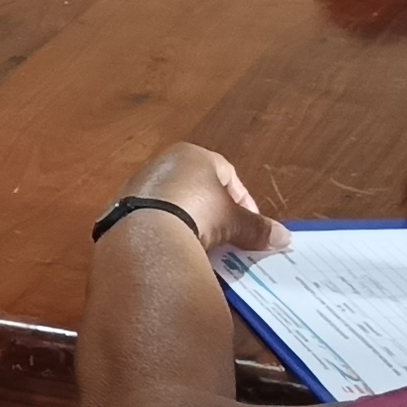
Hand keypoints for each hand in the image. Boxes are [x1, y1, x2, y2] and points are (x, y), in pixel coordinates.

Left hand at [115, 143, 288, 260]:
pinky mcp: (122, 209)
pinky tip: (176, 252)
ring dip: (192, 225)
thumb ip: (257, 228)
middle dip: (217, 216)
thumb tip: (284, 238)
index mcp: (192, 154)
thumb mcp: (233, 220)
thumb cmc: (197, 211)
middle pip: (199, 190)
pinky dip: (168, 235)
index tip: (250, 228)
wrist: (145, 232)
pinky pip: (153, 221)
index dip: (243, 202)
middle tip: (229, 241)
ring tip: (203, 250)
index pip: (228, 175)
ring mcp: (139, 186)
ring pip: (175, 206)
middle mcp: (163, 163)